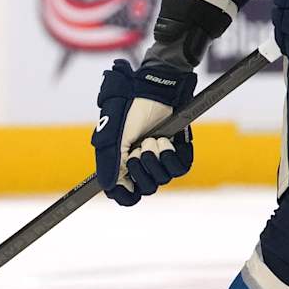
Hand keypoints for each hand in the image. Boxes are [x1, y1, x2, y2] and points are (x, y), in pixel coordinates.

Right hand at [92, 59, 196, 206]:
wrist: (155, 93)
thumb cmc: (131, 111)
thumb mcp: (114, 136)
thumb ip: (110, 163)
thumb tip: (110, 187)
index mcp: (123, 165)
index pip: (124, 195)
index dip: (125, 196)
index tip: (125, 186)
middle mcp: (143, 166)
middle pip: (145, 189)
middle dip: (140, 168)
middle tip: (137, 148)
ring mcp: (161, 161)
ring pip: (162, 180)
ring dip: (154, 158)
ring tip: (151, 139)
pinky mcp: (178, 154)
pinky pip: (178, 170)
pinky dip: (169, 156)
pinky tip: (164, 141)